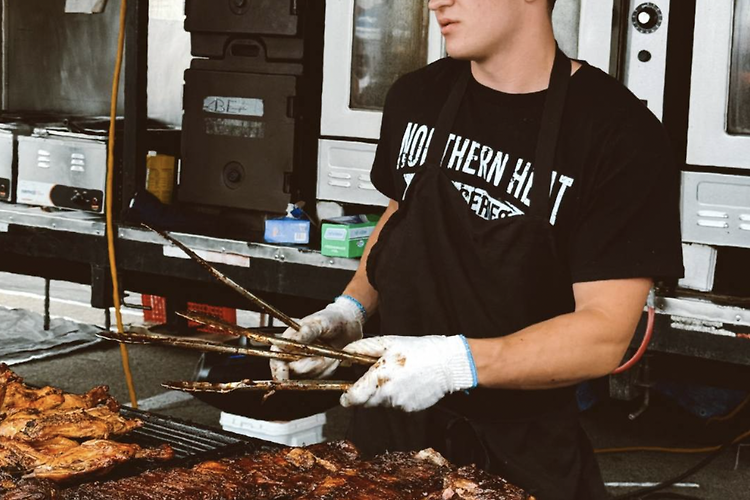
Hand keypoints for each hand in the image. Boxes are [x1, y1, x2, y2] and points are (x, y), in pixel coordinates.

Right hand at [270, 296, 364, 380]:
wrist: (347, 324)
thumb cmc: (331, 319)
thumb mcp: (320, 322)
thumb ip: (307, 331)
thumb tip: (294, 338)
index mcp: (289, 339)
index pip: (276, 358)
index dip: (278, 370)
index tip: (284, 376)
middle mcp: (294, 352)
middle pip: (292, 371)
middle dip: (309, 366)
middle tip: (323, 358)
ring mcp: (304, 362)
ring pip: (308, 376)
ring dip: (322, 367)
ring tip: (330, 352)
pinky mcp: (316, 370)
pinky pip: (320, 378)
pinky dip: (329, 369)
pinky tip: (333, 358)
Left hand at [339, 335, 476, 411]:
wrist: (448, 364)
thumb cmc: (419, 350)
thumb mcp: (388, 342)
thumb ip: (362, 348)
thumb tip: (344, 353)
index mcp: (380, 378)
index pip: (353, 399)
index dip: (346, 397)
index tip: (345, 393)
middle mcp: (388, 395)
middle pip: (365, 402)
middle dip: (365, 392)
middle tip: (375, 376)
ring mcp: (400, 405)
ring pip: (381, 404)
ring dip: (382, 393)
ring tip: (396, 376)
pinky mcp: (410, 409)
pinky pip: (395, 405)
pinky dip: (396, 396)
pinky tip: (406, 383)